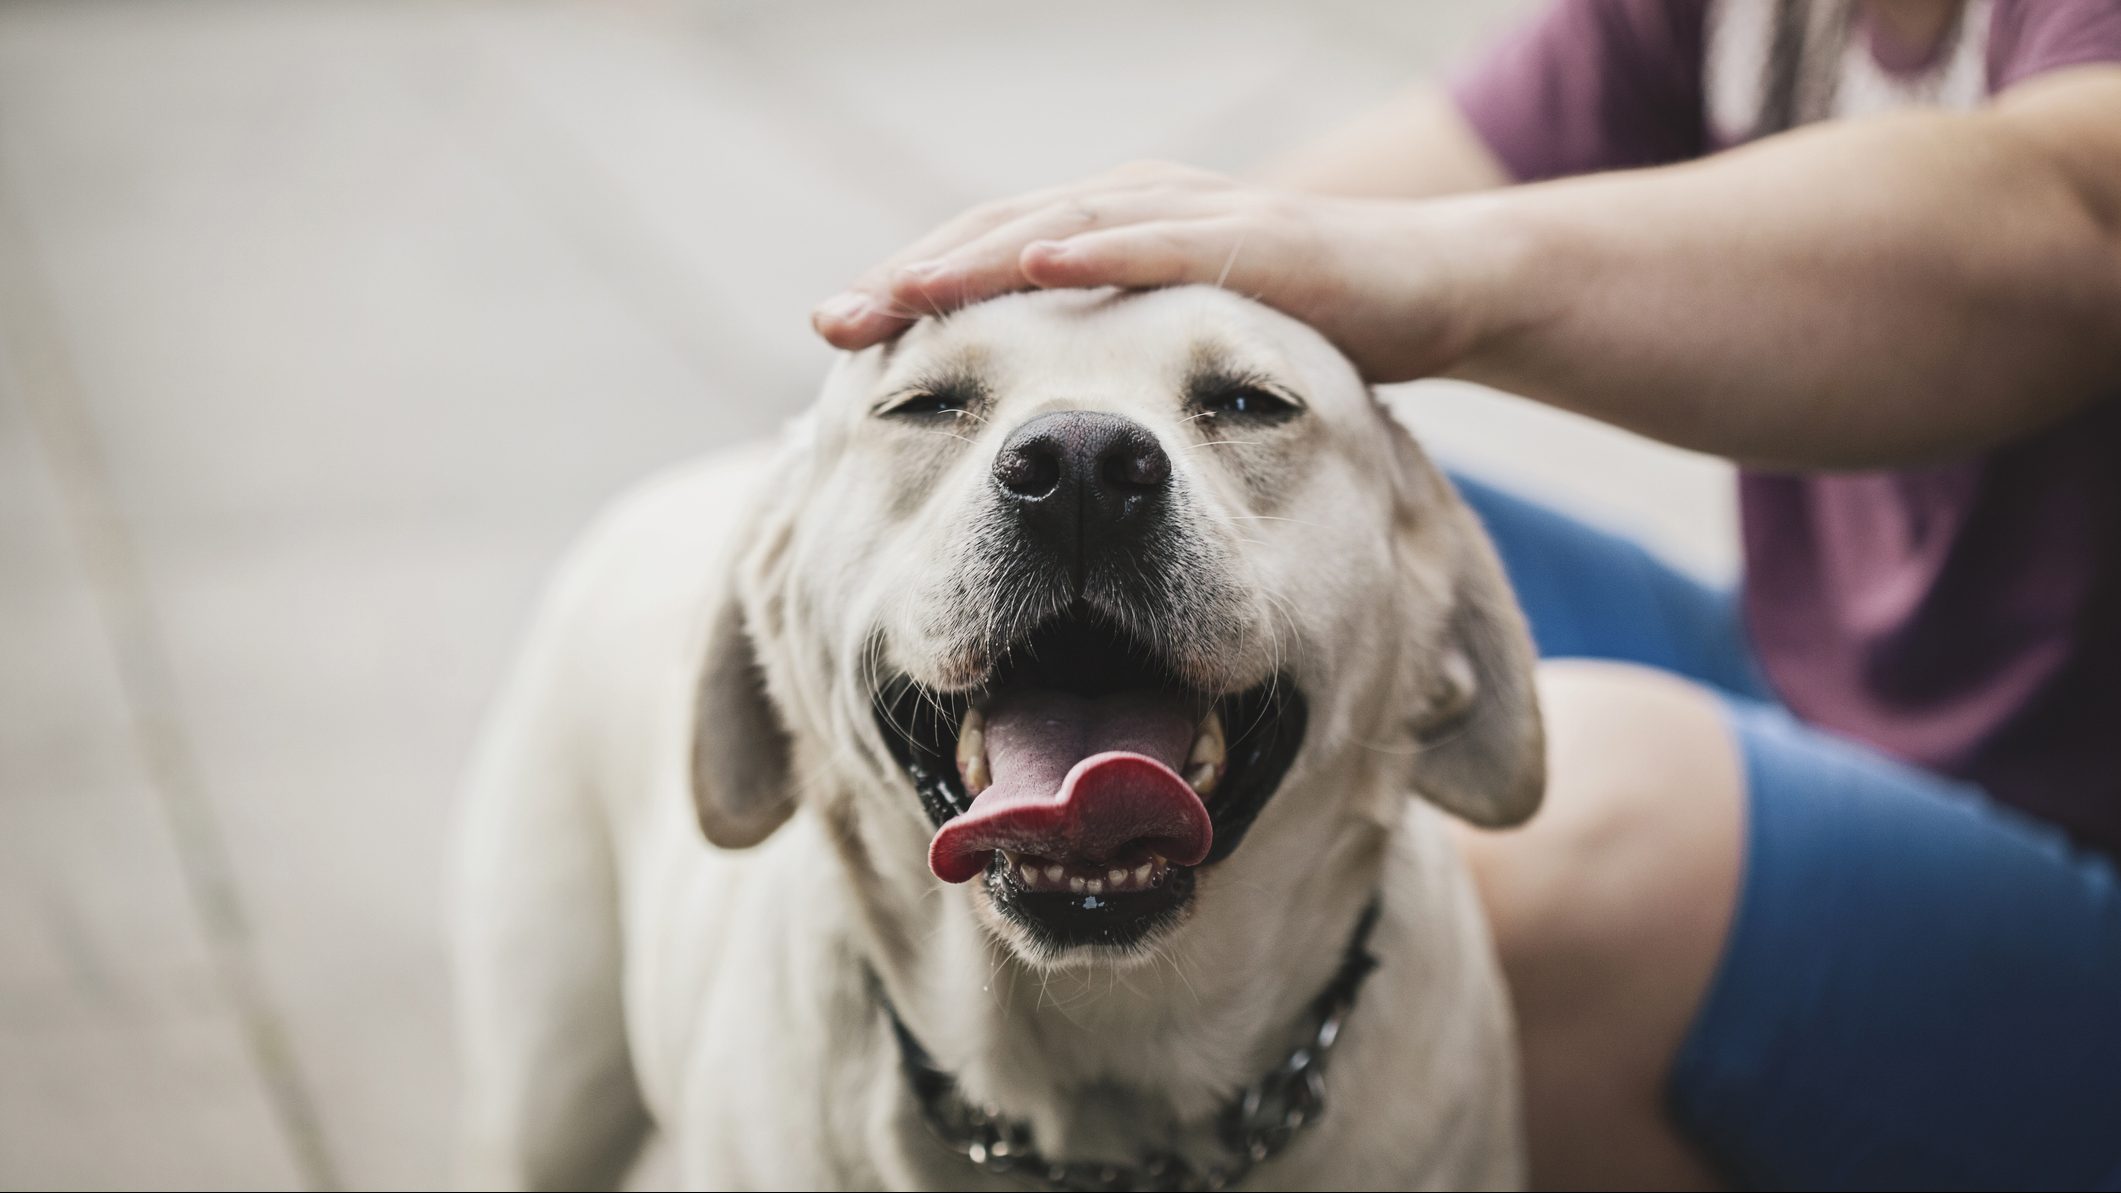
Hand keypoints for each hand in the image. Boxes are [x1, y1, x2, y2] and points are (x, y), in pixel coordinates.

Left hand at [811, 162, 1501, 383]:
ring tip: (903, 291)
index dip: (912, 294)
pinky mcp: (1256, 238)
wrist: (1433, 290)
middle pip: (999, 235)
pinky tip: (1038, 259)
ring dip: (977, 256)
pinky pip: (1163, 239)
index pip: (989, 259)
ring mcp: (1192, 215)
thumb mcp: (1187, 356)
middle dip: (913, 278)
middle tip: (832, 322)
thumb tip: (1035, 433)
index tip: (837, 339)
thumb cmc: (1303, 328)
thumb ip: (1117, 368)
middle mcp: (1135, 210)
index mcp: (1110, 235)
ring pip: (1062, 224)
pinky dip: (1098, 245)